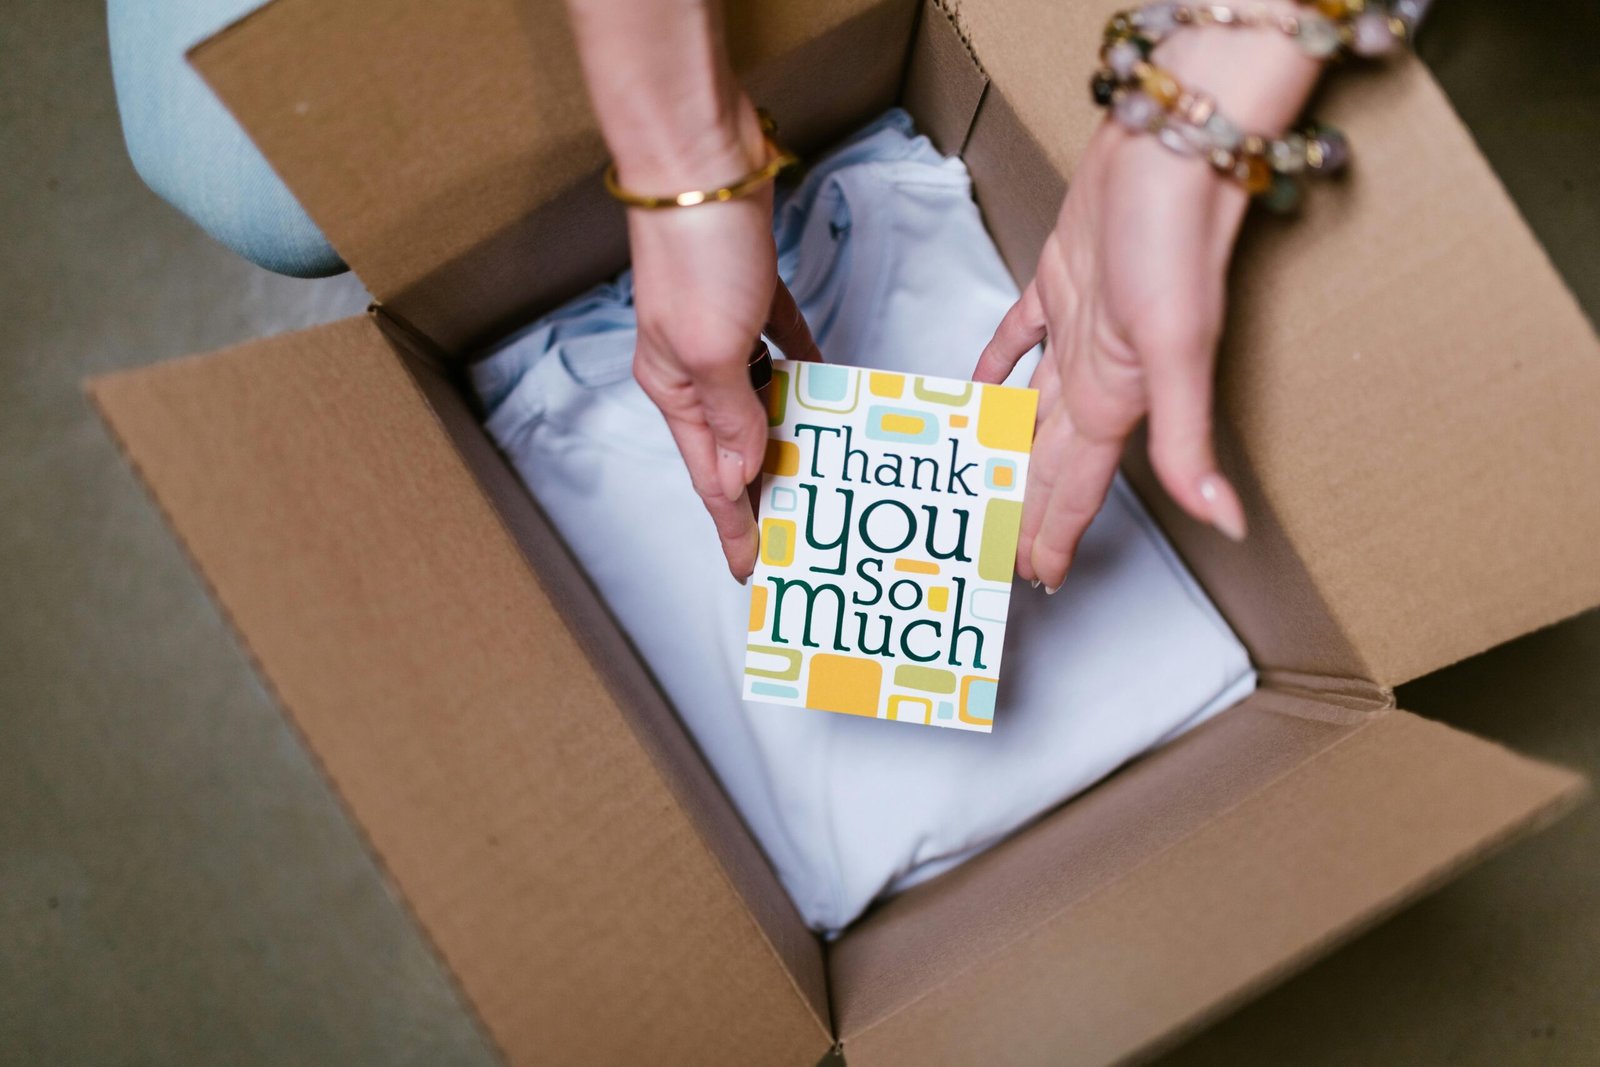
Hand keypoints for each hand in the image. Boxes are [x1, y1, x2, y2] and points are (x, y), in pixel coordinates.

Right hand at [626, 104, 821, 582]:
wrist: (702, 164)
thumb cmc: (696, 254)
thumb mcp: (713, 351)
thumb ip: (731, 416)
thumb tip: (739, 476)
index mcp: (675, 387)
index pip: (710, 477)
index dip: (733, 525)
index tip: (752, 569)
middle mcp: (696, 365)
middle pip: (736, 444)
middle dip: (762, 489)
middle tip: (796, 532)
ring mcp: (723, 327)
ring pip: (763, 398)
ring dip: (789, 432)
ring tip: (821, 471)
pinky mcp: (752, 291)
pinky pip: (784, 345)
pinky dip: (804, 369)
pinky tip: (828, 388)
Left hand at [974, 15, 1321, 591]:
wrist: (1171, 147)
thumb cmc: (1175, 238)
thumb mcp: (1178, 352)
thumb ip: (1188, 442)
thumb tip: (1228, 522)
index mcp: (1116, 399)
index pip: (1075, 486)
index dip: (1054, 532)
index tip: (1035, 574)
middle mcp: (1095, 373)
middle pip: (1046, 458)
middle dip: (1023, 506)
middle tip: (991, 545)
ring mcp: (1076, 329)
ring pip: (1027, 407)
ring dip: (1004, 445)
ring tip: (975, 478)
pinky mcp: (1059, 281)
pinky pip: (1018, 337)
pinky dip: (996, 363)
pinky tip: (977, 382)